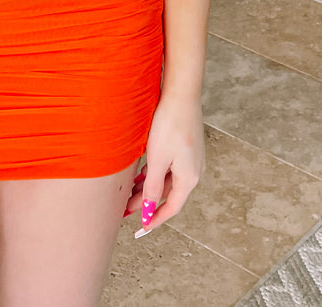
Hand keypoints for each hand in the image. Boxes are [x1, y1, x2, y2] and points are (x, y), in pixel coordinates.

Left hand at [124, 92, 205, 234]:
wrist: (181, 94)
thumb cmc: (170, 125)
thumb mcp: (157, 159)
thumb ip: (153, 187)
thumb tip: (149, 208)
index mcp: (189, 178)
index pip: (172, 207)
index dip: (155, 219)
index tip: (141, 228)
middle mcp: (194, 171)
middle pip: (169, 194)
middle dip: (148, 202)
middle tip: (127, 207)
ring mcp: (192, 158)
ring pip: (168, 180)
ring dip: (150, 187)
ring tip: (130, 190)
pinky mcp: (186, 146)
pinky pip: (170, 167)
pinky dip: (156, 173)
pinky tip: (142, 172)